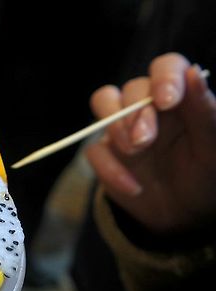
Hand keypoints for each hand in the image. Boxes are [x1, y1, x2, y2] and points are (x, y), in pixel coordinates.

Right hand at [86, 53, 215, 234]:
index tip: (165, 102)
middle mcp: (149, 106)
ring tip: (135, 152)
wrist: (184, 215)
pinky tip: (134, 187)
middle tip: (145, 141)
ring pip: (103, 102)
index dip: (163, 77)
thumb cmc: (206, 175)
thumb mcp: (214, 146)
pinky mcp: (105, 153)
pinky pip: (94, 151)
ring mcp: (123, 128)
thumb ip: (205, 111)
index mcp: (179, 98)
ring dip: (115, 126)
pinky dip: (111, 170)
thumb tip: (194, 72)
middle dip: (135, 113)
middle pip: (131, 88)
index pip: (166, 67)